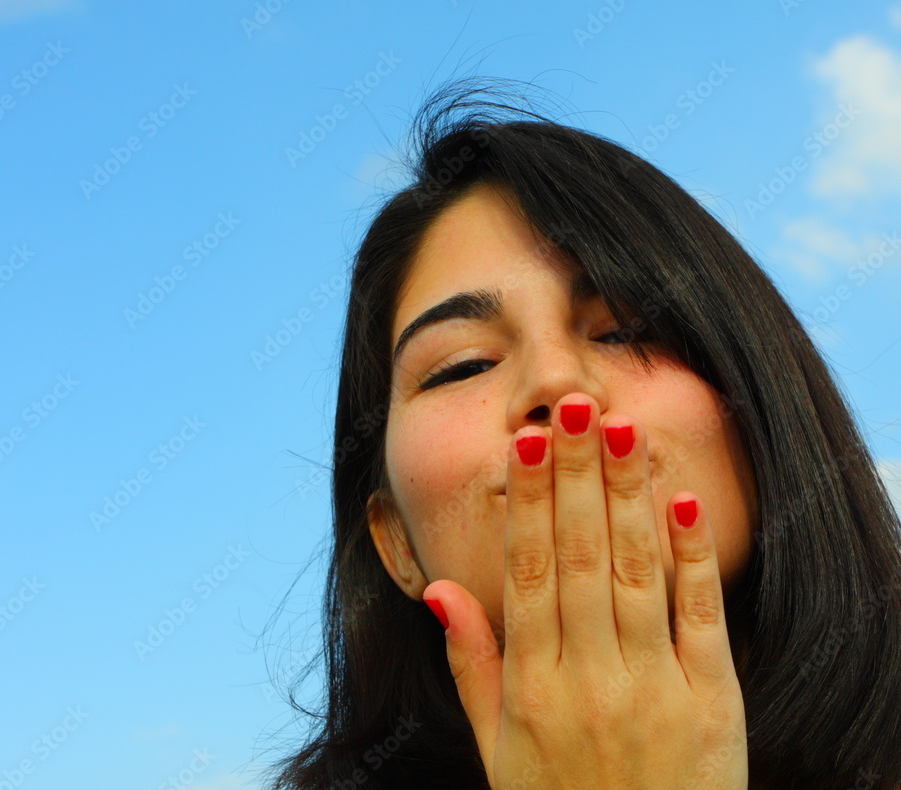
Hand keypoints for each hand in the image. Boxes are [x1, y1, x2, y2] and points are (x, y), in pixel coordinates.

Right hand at [422, 393, 748, 788]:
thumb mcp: (495, 748)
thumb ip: (471, 664)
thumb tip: (441, 589)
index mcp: (532, 688)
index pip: (528, 572)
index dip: (529, 501)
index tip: (528, 441)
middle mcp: (589, 679)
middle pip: (581, 556)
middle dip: (577, 474)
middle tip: (574, 405)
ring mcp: (653, 688)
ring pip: (635, 573)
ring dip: (627, 496)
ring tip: (619, 429)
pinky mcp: (712, 702)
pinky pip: (700, 618)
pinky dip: (693, 558)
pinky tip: (683, 502)